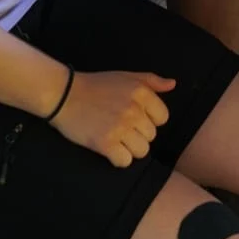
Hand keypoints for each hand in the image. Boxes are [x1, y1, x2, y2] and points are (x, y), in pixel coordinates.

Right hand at [52, 68, 173, 167]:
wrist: (65, 95)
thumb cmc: (97, 85)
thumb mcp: (126, 76)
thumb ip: (151, 81)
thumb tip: (173, 84)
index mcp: (141, 92)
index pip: (162, 118)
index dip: (150, 120)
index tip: (135, 118)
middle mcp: (134, 110)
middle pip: (151, 136)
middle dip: (138, 134)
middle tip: (121, 127)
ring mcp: (120, 127)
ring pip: (142, 151)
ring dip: (130, 148)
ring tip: (117, 139)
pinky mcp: (105, 143)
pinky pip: (125, 162)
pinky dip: (118, 158)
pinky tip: (109, 148)